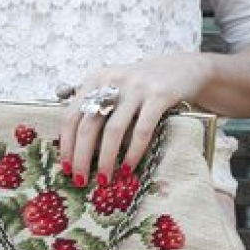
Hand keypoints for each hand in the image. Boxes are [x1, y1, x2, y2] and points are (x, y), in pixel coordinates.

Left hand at [59, 52, 213, 184]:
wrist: (183, 69)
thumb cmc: (142, 86)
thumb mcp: (115, 87)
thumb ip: (95, 106)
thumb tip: (74, 146)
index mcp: (96, 79)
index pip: (71, 115)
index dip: (66, 143)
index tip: (65, 167)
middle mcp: (113, 80)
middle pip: (88, 125)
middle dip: (81, 157)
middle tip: (81, 180)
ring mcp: (136, 87)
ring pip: (113, 130)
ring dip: (106, 159)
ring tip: (104, 179)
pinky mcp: (159, 95)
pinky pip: (142, 130)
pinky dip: (133, 152)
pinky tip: (128, 168)